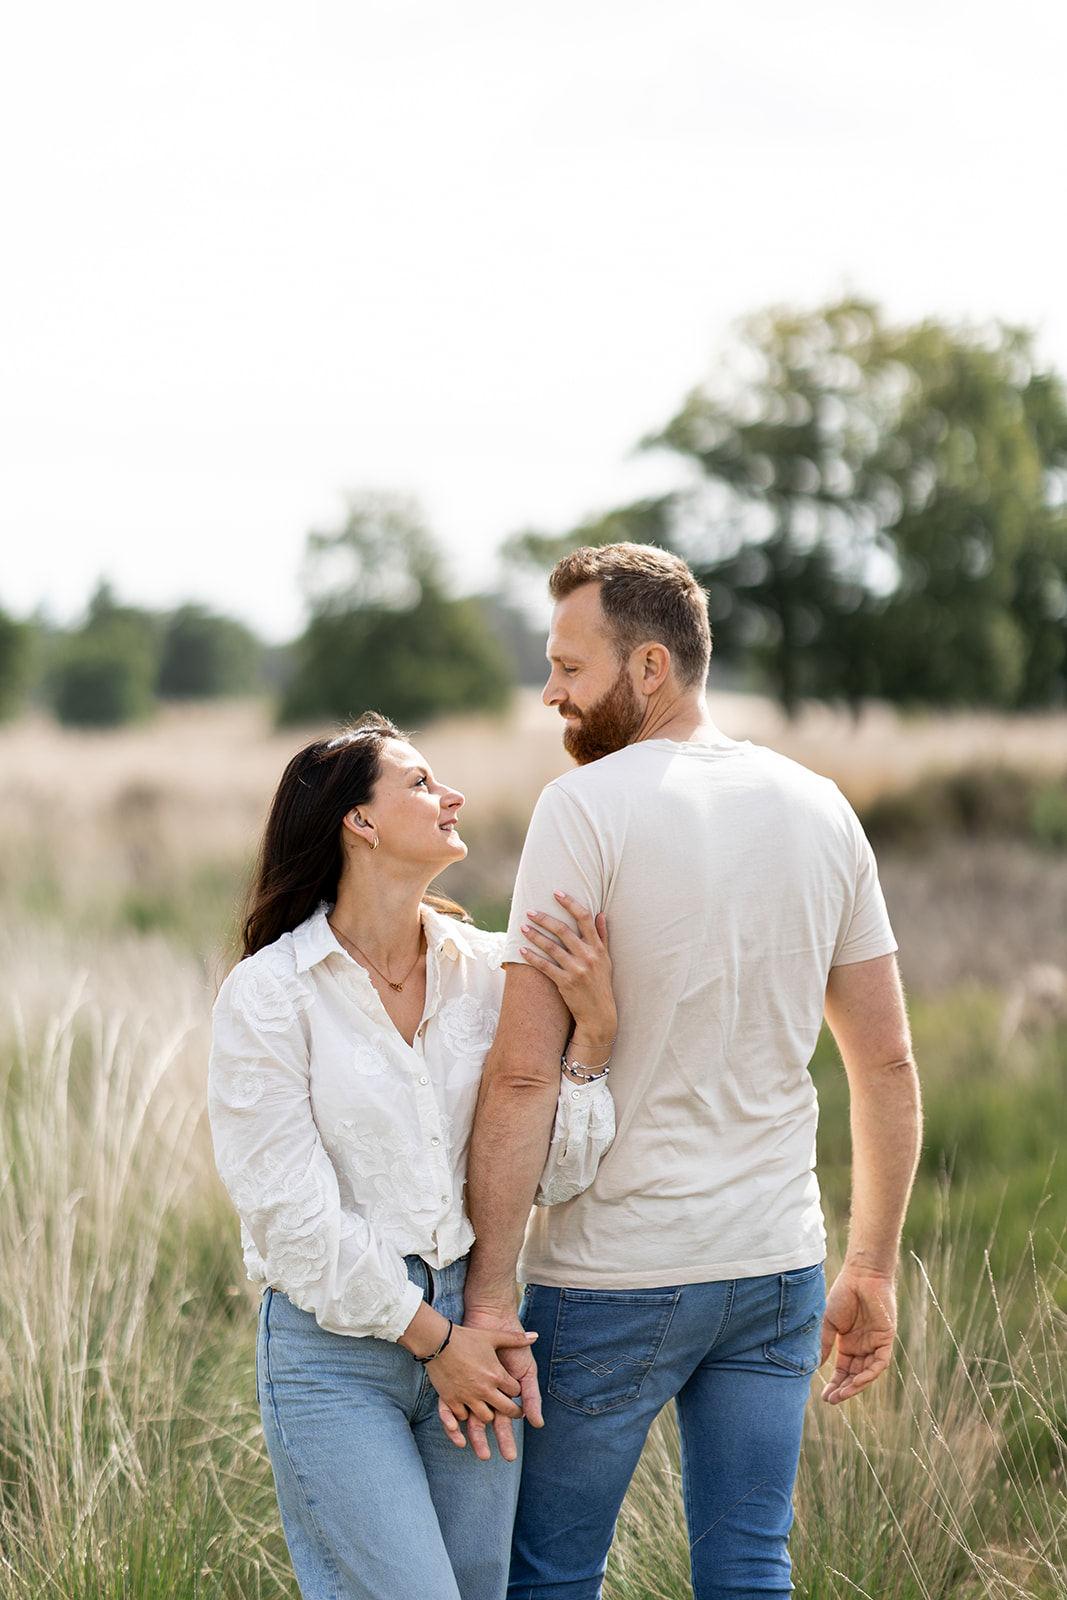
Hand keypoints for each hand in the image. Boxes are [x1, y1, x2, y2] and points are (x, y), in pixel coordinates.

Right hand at [437, 1308, 543, 1460]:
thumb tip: (535, 1335)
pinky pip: (463, 1417)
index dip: (515, 1390)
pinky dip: (467, 1414)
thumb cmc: (467, 1337)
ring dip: (489, 1413)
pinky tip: (469, 1408)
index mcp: (497, 1375)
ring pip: (486, 1417)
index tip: (514, 1390)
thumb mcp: (493, 1336)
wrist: (438, 1341)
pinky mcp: (451, 1400)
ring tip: (490, 1409)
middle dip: (512, 1411)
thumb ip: (515, 1339)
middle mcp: (484, 1390)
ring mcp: (467, 1397)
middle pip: (505, 1409)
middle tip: (513, 1411)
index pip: (515, 1391)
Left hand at [520, 892, 614, 1053]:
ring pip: (552, 948)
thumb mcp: (606, 959)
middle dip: (544, 919)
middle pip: (564, 930)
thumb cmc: (601, 984)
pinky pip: (545, 967)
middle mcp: (589, 956)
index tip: (556, 892)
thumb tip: (601, 913)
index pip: (585, 918)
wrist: (599, 1014)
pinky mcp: (565, 983)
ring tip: (522, 927)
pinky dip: (532, 957)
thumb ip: (602, 936)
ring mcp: (577, 970)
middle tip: (529, 911)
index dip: (570, 903)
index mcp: (598, 948)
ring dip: (535, 936)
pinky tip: (522, 950)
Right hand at [820, 1264, 897, 1403]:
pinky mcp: (886, 1339)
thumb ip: (825, 1344)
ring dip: (855, 1386)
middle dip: (843, 1389)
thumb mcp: (830, 1322)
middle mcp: (863, 1347)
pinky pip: (879, 1362)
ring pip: (867, 1373)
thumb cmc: (843, 1294)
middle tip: (832, 1401)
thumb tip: (817, 1366)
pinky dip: (869, 1374)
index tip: (824, 1397)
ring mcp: (875, 1344)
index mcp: (849, 1344)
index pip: (843, 1370)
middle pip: (855, 1376)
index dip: (835, 1384)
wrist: (861, 1275)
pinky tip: (856, 1381)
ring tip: (842, 1395)